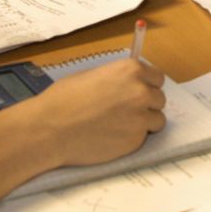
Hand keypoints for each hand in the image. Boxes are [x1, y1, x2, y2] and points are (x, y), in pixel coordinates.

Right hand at [33, 59, 165, 167]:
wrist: (51, 128)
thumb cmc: (64, 99)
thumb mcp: (93, 76)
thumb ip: (118, 79)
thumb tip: (128, 84)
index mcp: (131, 70)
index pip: (157, 78)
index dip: (147, 86)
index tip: (138, 93)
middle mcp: (141, 92)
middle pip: (159, 99)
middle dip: (146, 105)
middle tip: (126, 112)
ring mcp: (141, 118)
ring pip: (157, 120)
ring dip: (144, 123)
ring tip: (120, 126)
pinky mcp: (136, 141)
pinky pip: (143, 138)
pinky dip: (132, 138)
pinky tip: (112, 137)